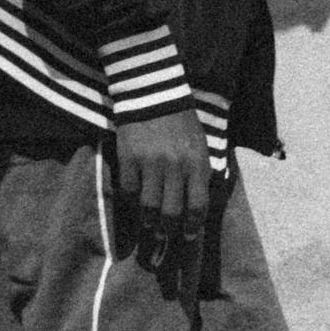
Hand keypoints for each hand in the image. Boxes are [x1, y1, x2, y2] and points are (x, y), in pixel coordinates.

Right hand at [110, 98, 211, 242]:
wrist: (154, 95)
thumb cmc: (181, 123)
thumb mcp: (200, 145)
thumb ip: (201, 172)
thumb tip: (198, 204)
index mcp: (197, 163)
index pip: (198, 205)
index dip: (192, 226)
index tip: (187, 235)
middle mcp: (175, 166)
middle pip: (172, 212)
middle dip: (168, 230)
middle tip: (164, 235)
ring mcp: (151, 164)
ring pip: (149, 207)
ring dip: (149, 222)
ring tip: (148, 225)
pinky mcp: (129, 159)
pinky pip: (129, 191)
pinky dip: (132, 201)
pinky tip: (134, 203)